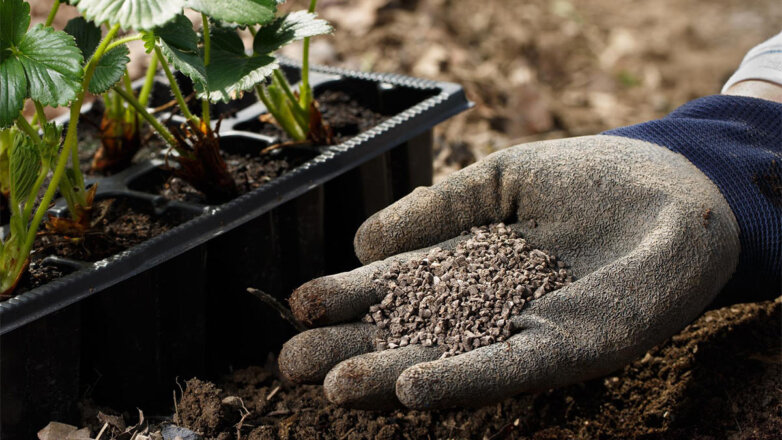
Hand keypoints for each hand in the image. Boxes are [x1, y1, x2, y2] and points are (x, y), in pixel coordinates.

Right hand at [278, 135, 738, 408]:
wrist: (674, 189)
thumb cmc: (590, 178)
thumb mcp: (500, 180)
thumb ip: (436, 207)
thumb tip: (362, 238)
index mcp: (467, 266)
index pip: (397, 287)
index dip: (348, 298)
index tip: (297, 307)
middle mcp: (488, 309)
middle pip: (408, 334)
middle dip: (350, 350)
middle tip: (290, 366)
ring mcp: (524, 333)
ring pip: (446, 361)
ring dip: (389, 377)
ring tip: (334, 386)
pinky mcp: (569, 350)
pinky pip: (506, 369)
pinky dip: (459, 380)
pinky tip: (412, 390)